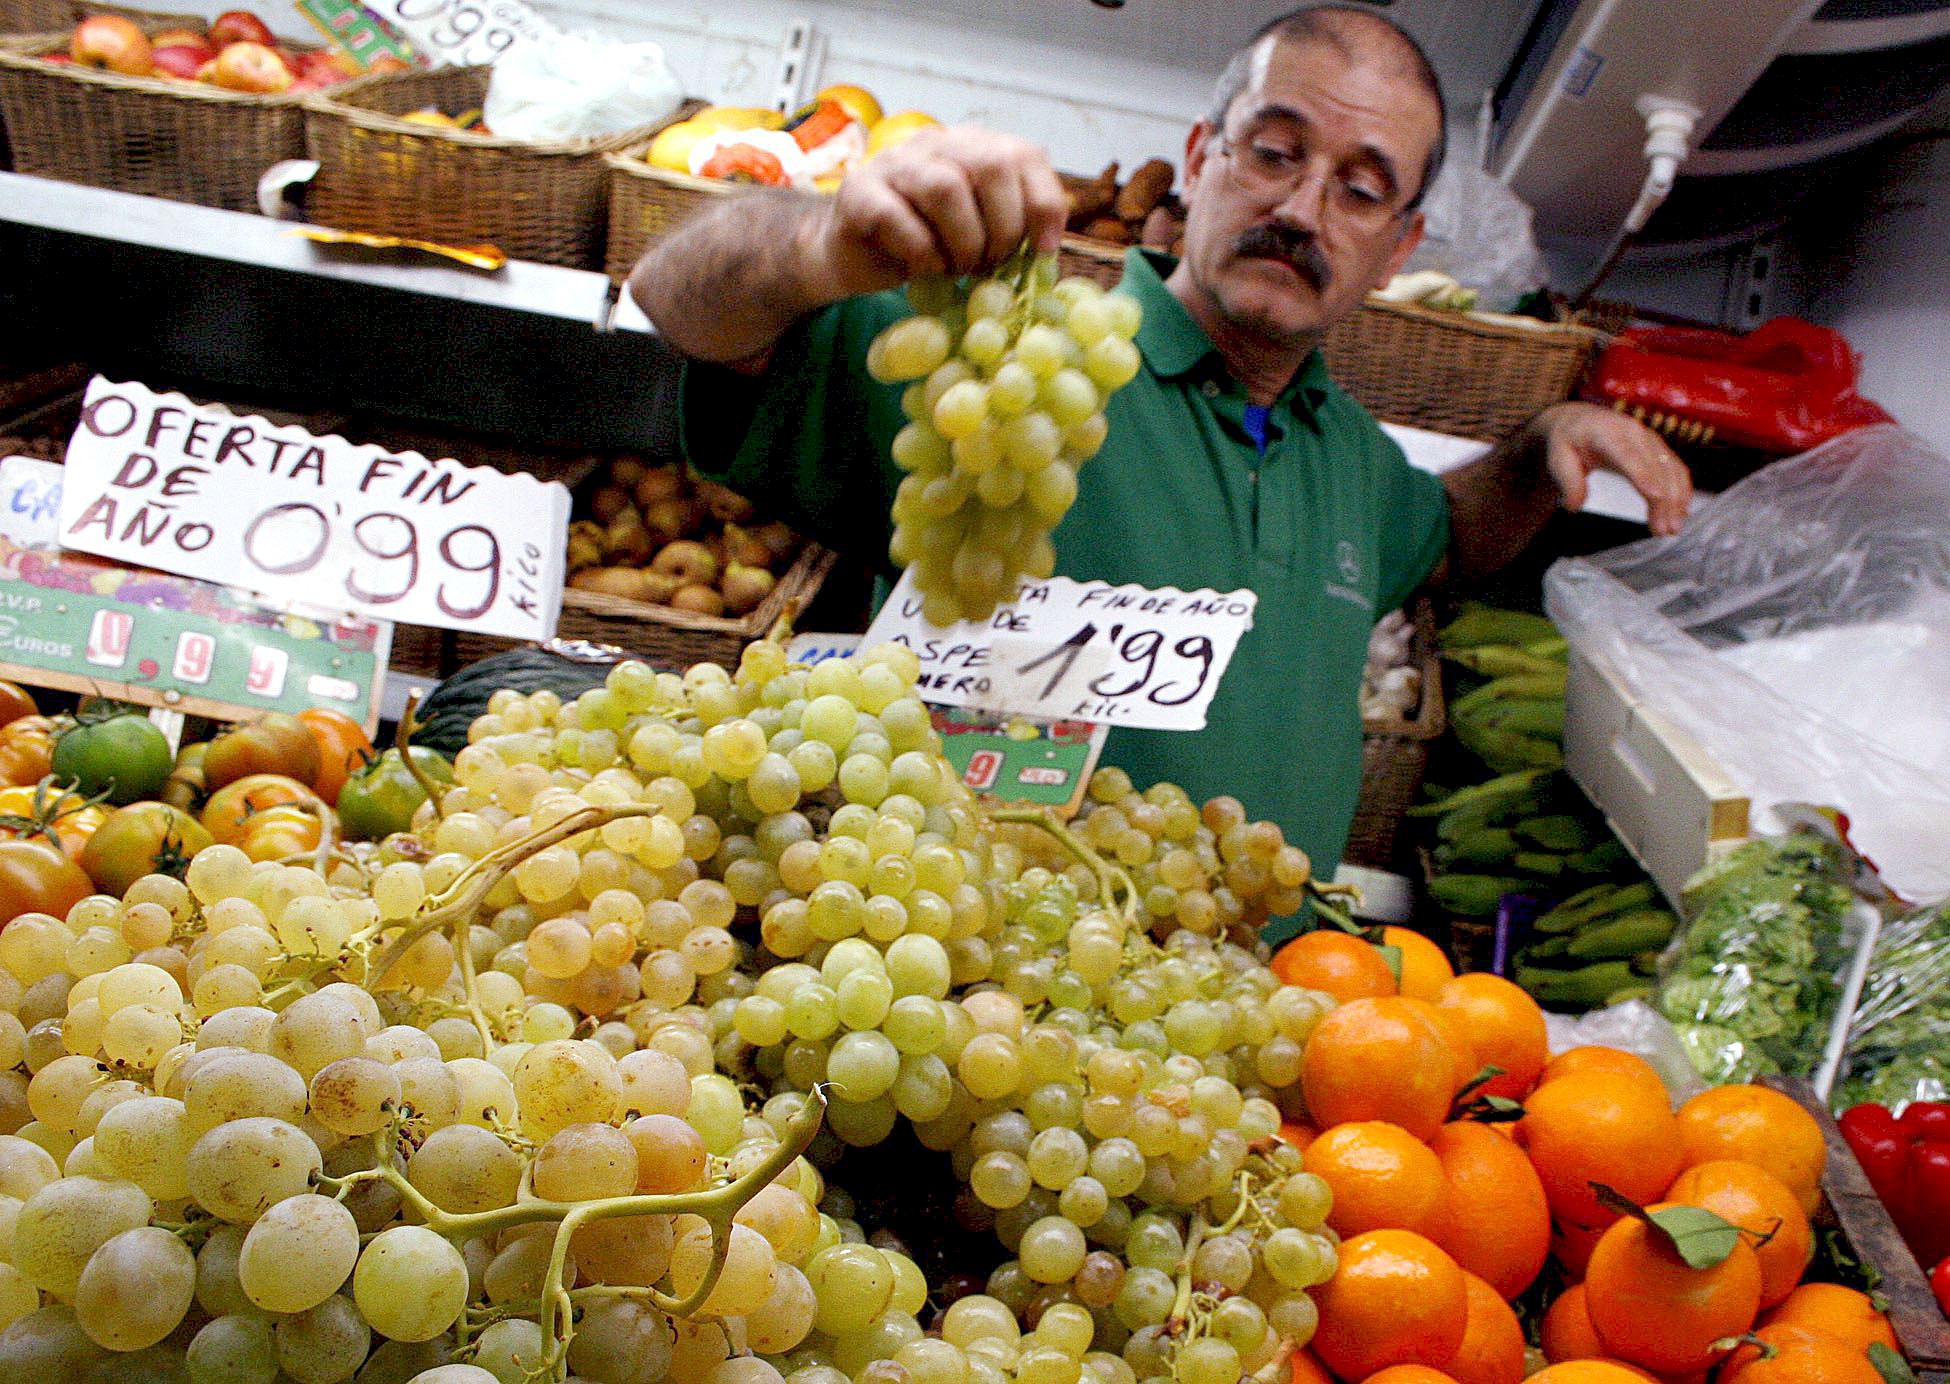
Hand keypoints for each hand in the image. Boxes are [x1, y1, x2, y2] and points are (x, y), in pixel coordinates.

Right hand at [809, 125, 1068, 297]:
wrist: (852, 256)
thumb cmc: (923, 245)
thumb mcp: (976, 234)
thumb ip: (1010, 228)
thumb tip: (1048, 248)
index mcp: (971, 146)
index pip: (1023, 155)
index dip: (1043, 204)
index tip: (1044, 251)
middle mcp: (935, 142)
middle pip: (990, 165)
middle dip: (1003, 226)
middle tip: (993, 264)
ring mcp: (894, 162)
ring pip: (945, 188)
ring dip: (963, 242)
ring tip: (960, 268)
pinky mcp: (858, 191)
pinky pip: (899, 218)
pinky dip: (923, 254)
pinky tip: (926, 270)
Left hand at [1533, 402, 1692, 535]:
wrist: (1580, 421)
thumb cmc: (1568, 441)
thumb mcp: (1557, 458)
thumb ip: (1567, 481)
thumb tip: (1574, 507)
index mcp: (1607, 433)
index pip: (1627, 455)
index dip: (1643, 475)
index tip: (1655, 496)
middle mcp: (1634, 434)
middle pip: (1655, 468)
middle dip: (1664, 500)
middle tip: (1663, 531)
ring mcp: (1650, 440)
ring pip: (1671, 471)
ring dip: (1676, 501)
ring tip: (1672, 530)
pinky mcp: (1659, 450)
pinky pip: (1676, 470)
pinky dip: (1681, 492)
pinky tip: (1681, 514)